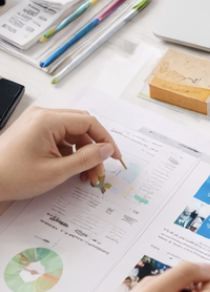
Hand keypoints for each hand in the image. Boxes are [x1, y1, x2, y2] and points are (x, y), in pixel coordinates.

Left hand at [0, 107, 122, 200]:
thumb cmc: (12, 176)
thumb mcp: (55, 172)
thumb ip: (86, 159)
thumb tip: (106, 150)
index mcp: (48, 120)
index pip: (88, 123)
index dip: (105, 140)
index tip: (114, 157)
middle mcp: (43, 115)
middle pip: (81, 126)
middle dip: (94, 149)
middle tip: (99, 170)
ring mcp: (37, 122)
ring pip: (71, 133)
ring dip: (82, 153)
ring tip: (85, 176)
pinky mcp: (33, 131)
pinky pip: (59, 137)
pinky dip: (69, 152)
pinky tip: (71, 170)